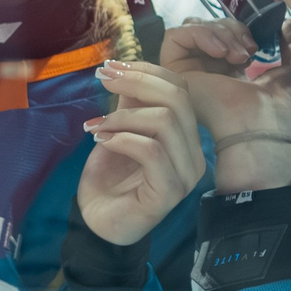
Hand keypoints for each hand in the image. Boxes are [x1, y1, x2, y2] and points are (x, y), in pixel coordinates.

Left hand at [78, 62, 208, 245]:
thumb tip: (125, 68)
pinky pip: (152, 150)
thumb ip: (129, 102)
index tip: (112, 66)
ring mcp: (185, 176)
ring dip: (123, 116)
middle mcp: (194, 155)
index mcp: (187, 136)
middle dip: (137, 83)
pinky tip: (100, 141)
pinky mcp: (169, 193)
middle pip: (178, 99)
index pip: (181, 89)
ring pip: (166, 121)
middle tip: (102, 80)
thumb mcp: (119, 129)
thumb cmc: (110, 178)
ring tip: (96, 125)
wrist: (98, 223)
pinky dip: (122, 139)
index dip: (147, 70)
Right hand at [162, 18, 290, 191]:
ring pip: (192, 28)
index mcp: (229, 73)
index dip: (239, 29)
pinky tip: (220, 53)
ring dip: (219, 32)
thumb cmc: (281, 106)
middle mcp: (206, 72)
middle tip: (248, 51)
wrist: (264, 126)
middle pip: (207, 27)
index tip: (257, 46)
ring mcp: (188, 73)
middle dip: (231, 28)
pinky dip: (200, 35)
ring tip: (238, 56)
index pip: (222, 34)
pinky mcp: (174, 74)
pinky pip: (175, 37)